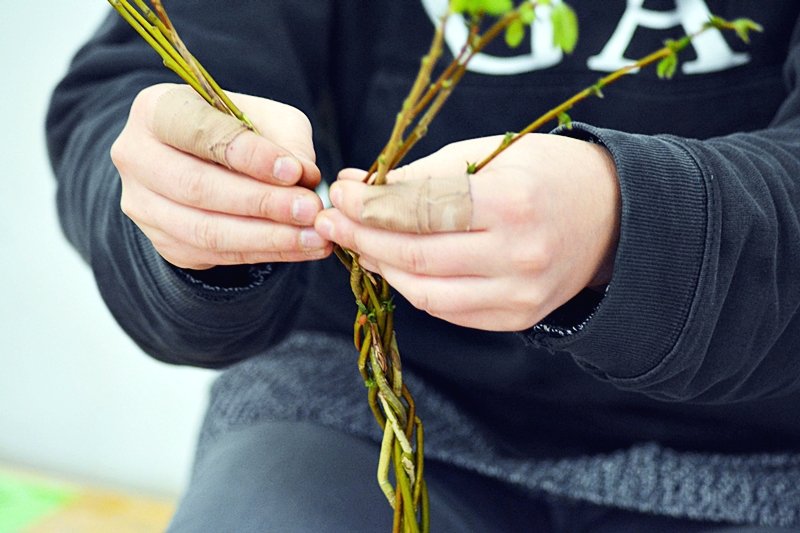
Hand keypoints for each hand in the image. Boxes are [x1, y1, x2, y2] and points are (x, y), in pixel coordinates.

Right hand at [111, 83, 330, 269]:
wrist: (204, 163)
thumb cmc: (238, 131)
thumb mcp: (266, 118)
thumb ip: (286, 139)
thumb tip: (305, 176)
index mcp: (157, 110)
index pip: (199, 132)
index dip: (249, 155)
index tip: (295, 171)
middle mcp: (136, 157)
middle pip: (198, 187)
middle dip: (262, 203)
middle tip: (311, 210)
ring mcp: (143, 205)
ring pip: (206, 231)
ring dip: (268, 237)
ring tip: (314, 237)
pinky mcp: (162, 242)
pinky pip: (216, 255)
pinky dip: (265, 253)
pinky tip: (301, 248)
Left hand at [315, 134, 619, 330]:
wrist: (613, 216)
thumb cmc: (548, 172)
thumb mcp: (492, 152)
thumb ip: (426, 174)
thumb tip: (362, 188)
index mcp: (511, 201)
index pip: (418, 210)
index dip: (368, 204)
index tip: (340, 192)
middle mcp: (517, 254)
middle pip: (415, 255)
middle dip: (362, 237)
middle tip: (331, 221)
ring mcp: (519, 295)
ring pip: (425, 293)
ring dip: (382, 268)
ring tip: (358, 244)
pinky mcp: (518, 319)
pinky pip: (449, 312)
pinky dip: (414, 288)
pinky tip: (395, 266)